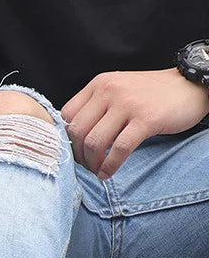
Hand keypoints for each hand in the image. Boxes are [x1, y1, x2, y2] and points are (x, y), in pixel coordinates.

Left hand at [61, 68, 208, 179]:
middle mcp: (109, 90)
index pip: (66, 115)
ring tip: (97, 170)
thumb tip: (71, 137)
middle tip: (86, 166)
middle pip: (77, 132)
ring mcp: (128, 104)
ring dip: (92, 164)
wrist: (191, 86)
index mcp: (99, 84)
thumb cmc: (151, 95)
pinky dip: (109, 166)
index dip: (66, 138)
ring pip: (94, 142)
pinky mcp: (145, 119)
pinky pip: (118, 149)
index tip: (74, 151)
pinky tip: (108, 173)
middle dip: (78, 155)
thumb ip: (95, 107)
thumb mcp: (117, 91)